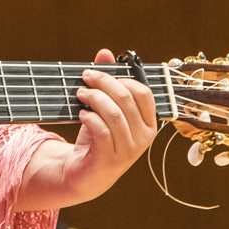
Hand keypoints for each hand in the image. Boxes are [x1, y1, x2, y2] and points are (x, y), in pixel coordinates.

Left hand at [15, 49, 159, 211]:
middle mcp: (143, 138)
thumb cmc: (98, 139)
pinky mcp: (110, 159)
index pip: (143, 93)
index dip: (121, 78)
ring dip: (94, 98)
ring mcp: (128, 150)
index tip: (100, 73)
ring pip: (114, 114)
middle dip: (103, 83)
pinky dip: (90, 118)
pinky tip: (82, 115)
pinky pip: (102, 131)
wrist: (85, 175)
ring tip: (80, 94)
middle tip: (86, 78)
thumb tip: (105, 53)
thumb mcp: (104, 109)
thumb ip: (107, 82)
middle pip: (126, 99)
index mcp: (148, 123)